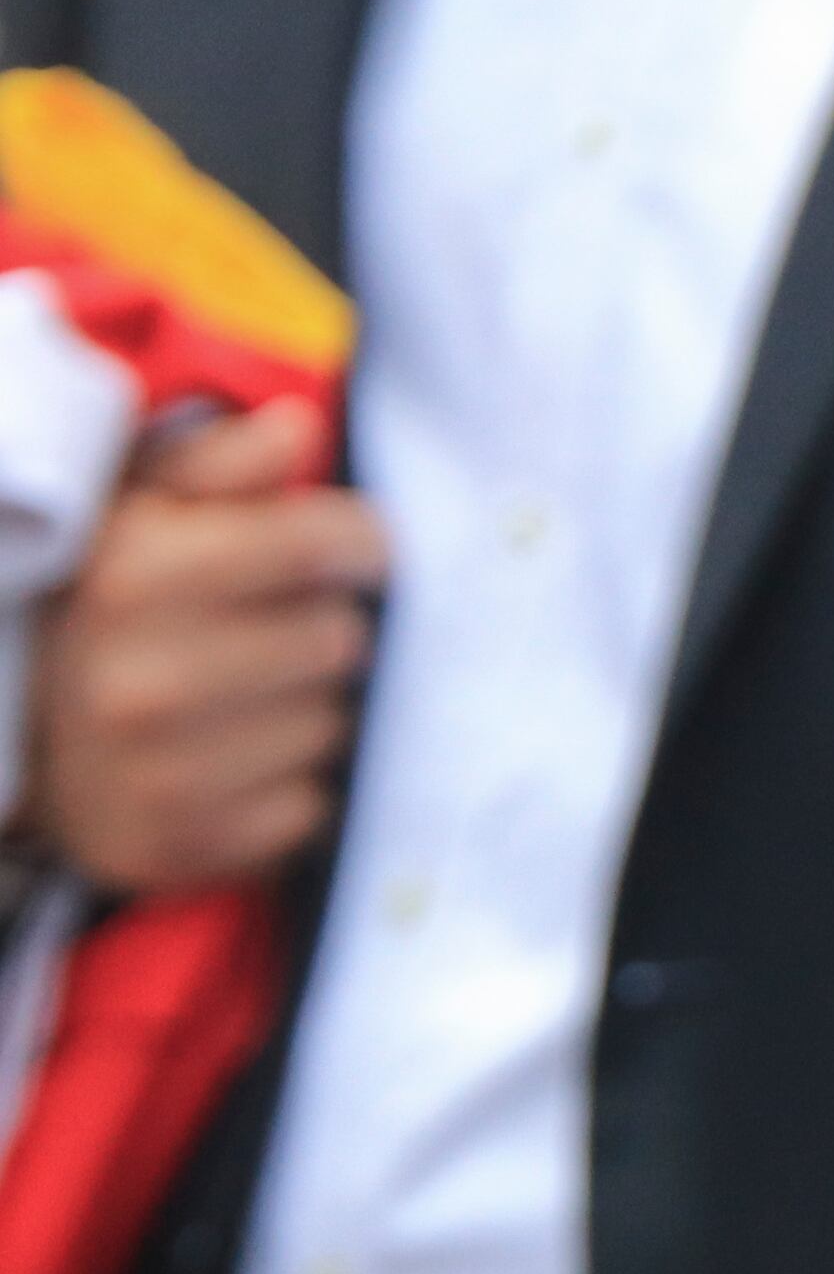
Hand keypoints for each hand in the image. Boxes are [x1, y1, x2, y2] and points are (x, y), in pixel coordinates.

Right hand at [32, 400, 383, 893]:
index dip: (360, 543)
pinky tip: (234, 762)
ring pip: (332, 724)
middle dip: (322, 627)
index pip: (322, 547)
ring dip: (308, 707)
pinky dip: (289, 783)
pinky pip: (309, 804)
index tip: (352, 550)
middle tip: (273, 632)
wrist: (21, 747)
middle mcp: (143, 682)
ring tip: (243, 697)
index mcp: (132, 578)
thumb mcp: (133, 509)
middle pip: (339, 639)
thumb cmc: (101, 604)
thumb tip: (298, 427)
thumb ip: (218, 462)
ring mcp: (160, 774)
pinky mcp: (182, 846)